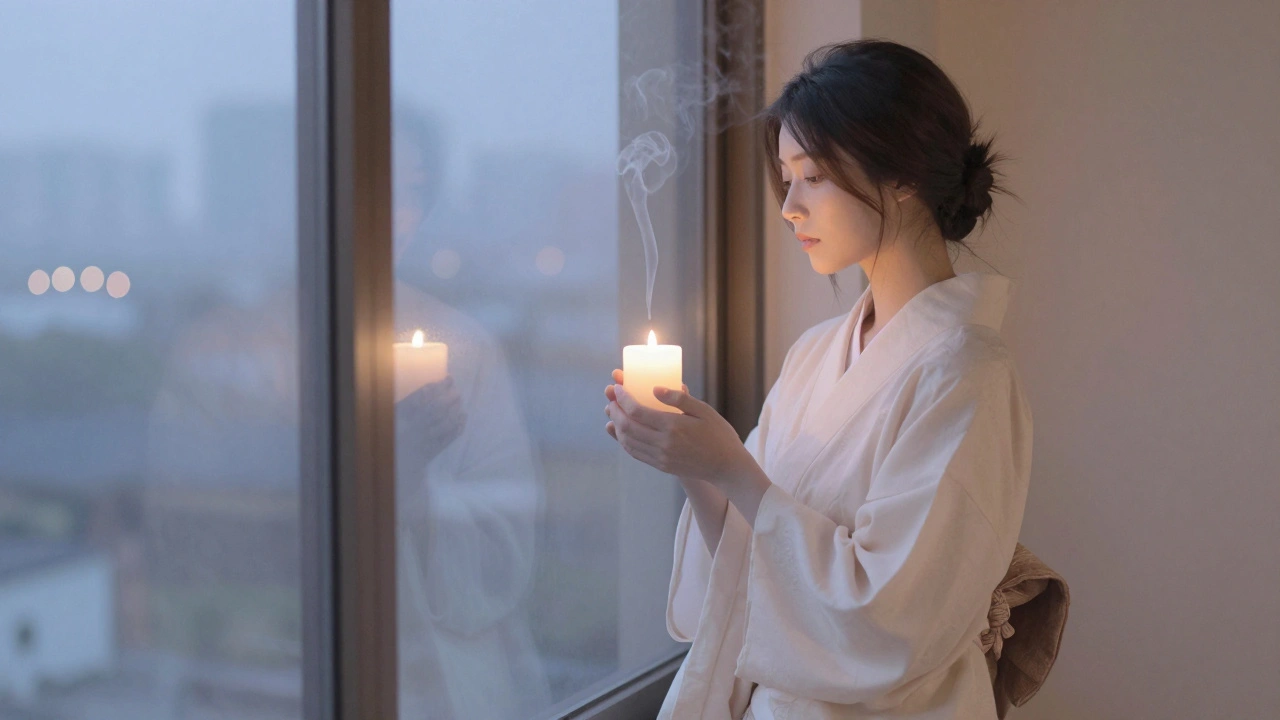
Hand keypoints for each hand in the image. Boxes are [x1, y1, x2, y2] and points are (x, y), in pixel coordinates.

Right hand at [396, 375, 465, 476]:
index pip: (421, 397)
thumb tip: (430, 389)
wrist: (392, 465)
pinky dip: (458, 427)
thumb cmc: (391, 437)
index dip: (437, 387)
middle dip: (450, 397)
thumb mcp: (392, 416)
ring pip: (444, 422)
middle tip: (456, 391)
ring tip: (459, 402)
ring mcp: (425, 439)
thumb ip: (407, 403)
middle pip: (437, 408)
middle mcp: (415, 425)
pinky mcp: (432, 451)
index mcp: (402, 414)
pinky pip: (448, 438)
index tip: (447, 379)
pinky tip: (462, 418)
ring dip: (455, 410)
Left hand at [603, 369, 753, 484]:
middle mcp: (663, 444)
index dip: (623, 399)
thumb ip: (680, 398)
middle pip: (627, 427)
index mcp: (673, 426)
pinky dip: (625, 442)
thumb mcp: (704, 410)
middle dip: (615, 411)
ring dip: (617, 427)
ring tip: (613, 413)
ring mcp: (661, 457)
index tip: (618, 388)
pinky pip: (636, 453)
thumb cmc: (719, 434)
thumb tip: (655, 388)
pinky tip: (623, 433)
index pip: (637, 411)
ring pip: (628, 442)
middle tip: (611, 399)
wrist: (727, 466)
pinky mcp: (662, 466)